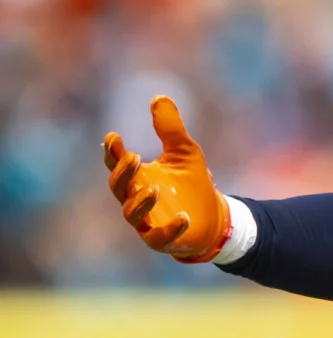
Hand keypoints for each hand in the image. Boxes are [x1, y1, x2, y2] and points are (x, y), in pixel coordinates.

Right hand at [103, 96, 231, 262]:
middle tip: (133, 157)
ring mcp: (146, 221)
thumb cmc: (192, 183)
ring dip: (140, 201)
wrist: (214, 216)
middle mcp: (136, 198)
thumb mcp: (185, 152)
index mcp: (138, 176)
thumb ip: (170, 128)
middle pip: (118, 187)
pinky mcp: (162, 240)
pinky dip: (169, 229)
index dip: (113, 151)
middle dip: (122, 173)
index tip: (114, 137)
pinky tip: (183, 218)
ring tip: (153, 188)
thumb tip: (159, 97)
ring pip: (132, 213)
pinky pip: (158, 238)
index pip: (117, 163)